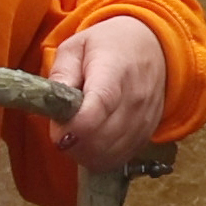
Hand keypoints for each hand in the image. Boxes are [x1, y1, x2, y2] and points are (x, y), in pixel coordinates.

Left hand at [44, 13, 167, 168]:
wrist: (153, 48)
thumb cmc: (109, 46)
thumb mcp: (76, 47)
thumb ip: (61, 74)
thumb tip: (52, 104)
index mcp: (113, 71)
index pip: (99, 107)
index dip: (75, 126)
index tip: (58, 132)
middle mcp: (134, 99)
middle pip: (101, 138)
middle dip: (73, 142)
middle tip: (62, 129)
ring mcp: (143, 120)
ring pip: (109, 154)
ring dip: (84, 153)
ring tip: (75, 135)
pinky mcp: (147, 135)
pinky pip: (119, 158)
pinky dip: (100, 157)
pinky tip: (92, 142)